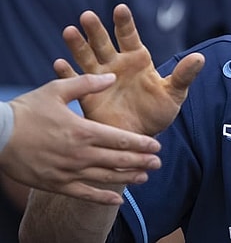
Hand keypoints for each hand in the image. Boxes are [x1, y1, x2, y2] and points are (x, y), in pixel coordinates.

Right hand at [0, 74, 161, 204]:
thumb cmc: (26, 110)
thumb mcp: (56, 90)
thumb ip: (87, 83)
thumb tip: (113, 77)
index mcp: (82, 131)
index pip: (120, 140)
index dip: (141, 144)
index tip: (157, 146)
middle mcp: (79, 154)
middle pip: (118, 161)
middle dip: (141, 162)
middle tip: (158, 163)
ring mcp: (68, 172)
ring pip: (105, 178)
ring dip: (128, 178)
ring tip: (145, 177)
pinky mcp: (55, 184)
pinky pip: (84, 194)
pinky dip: (103, 198)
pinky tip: (118, 200)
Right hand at [55, 4, 203, 135]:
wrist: (141, 136)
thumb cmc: (158, 112)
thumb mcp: (174, 94)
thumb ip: (184, 75)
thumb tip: (200, 58)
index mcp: (137, 59)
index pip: (129, 36)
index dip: (124, 22)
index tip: (120, 8)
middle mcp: (116, 64)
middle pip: (104, 43)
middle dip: (96, 30)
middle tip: (87, 16)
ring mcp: (100, 78)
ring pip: (87, 58)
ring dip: (77, 45)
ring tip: (69, 31)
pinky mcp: (88, 95)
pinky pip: (76, 82)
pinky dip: (67, 74)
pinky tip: (59, 64)